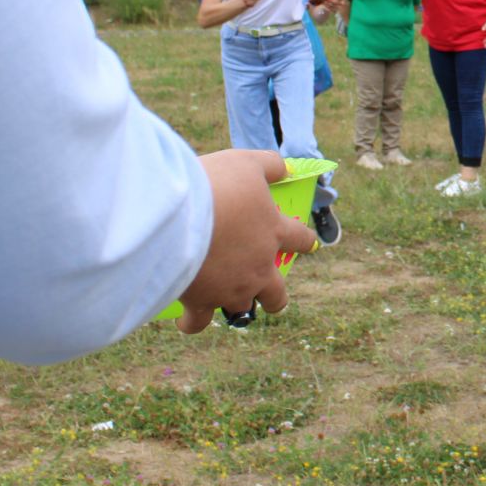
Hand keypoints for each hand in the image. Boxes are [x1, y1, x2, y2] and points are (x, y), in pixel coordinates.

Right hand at [177, 150, 318, 333]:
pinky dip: (193, 322)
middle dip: (275, 295)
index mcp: (275, 233)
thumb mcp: (246, 163)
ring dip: (236, 304)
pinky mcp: (202, 301)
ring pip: (243, 309)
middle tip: (269, 293)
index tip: (309, 245)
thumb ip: (269, 165)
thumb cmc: (215, 185)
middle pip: (277, 294)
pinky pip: (199, 322)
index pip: (300, 239)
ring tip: (225, 301)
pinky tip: (187, 321)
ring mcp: (232, 288)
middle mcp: (259, 267)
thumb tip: (284, 168)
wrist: (177, 215)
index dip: (305, 241)